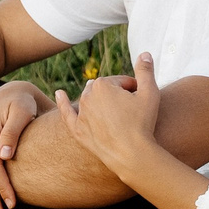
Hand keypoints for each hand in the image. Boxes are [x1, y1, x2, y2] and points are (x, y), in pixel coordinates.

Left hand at [54, 54, 165, 177]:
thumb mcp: (150, 93)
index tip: (143, 103)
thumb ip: (146, 71)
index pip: (122, 82)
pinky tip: (59, 93)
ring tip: (118, 116)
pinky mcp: (77, 130)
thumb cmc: (143, 123)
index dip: (136, 91)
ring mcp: (80, 114)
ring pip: (92, 101)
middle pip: (106, 91)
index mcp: (102, 84)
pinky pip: (67, 114)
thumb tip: (144, 53)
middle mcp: (87, 96)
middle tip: (133, 113)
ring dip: (103, 103)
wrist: (131, 154)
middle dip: (119, 97)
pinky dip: (62, 103)